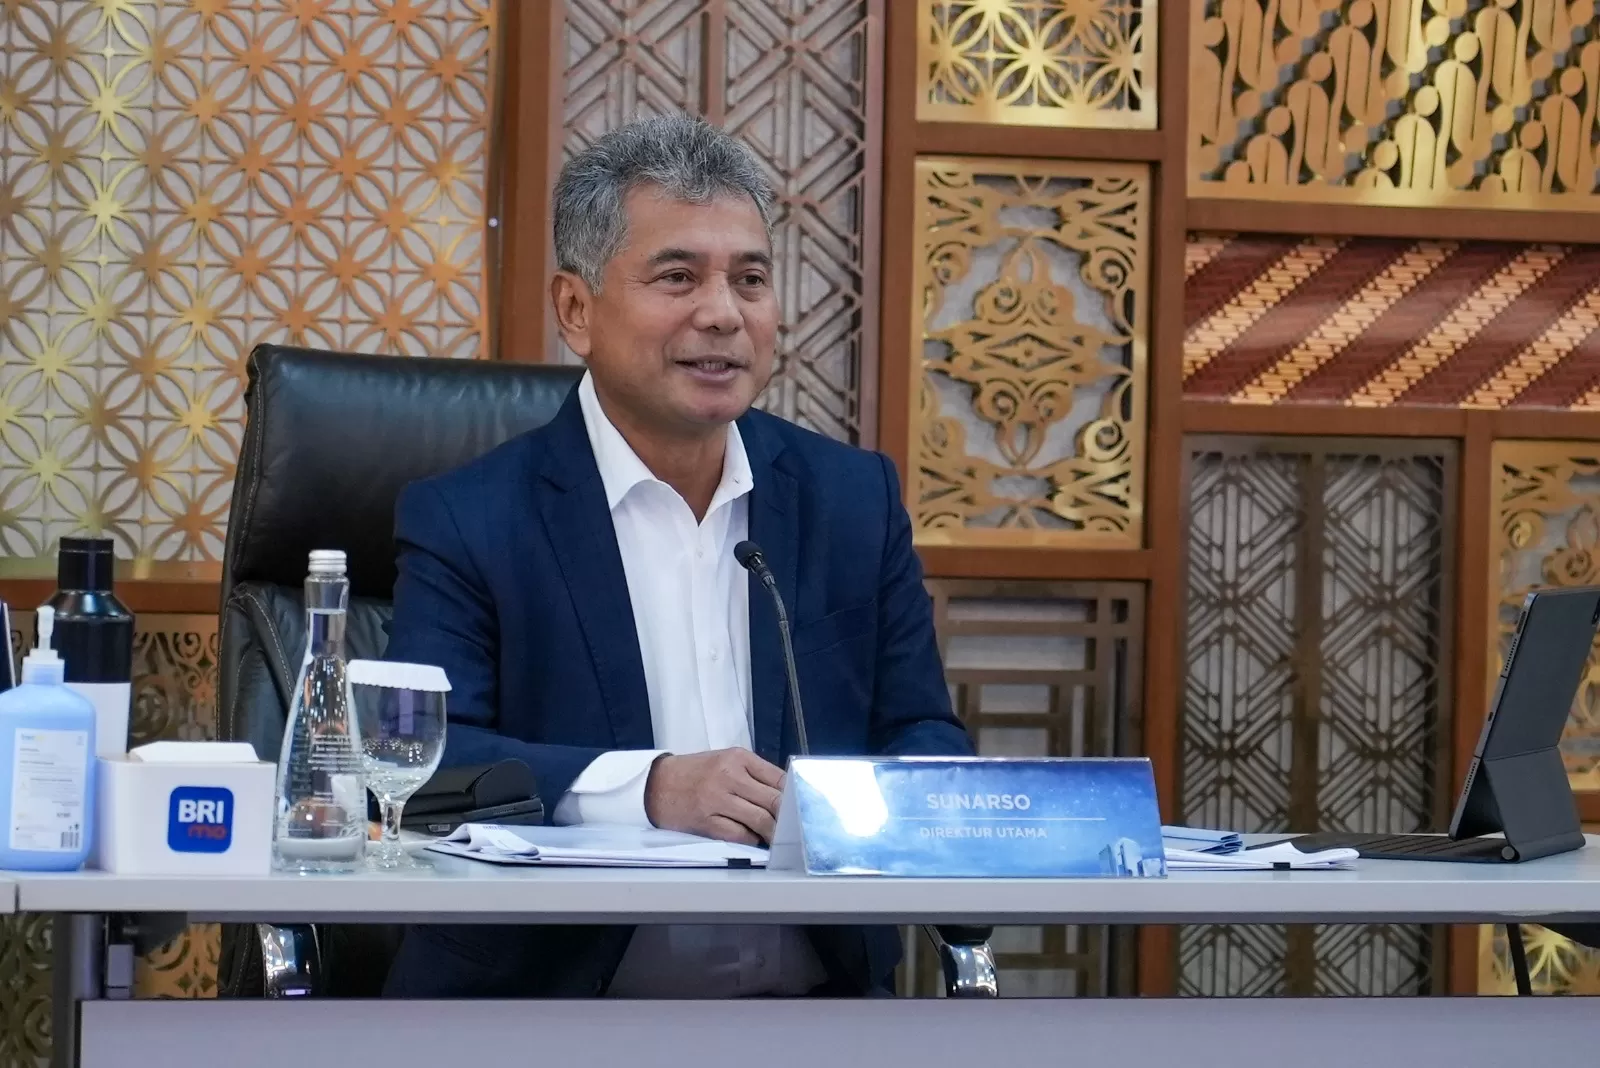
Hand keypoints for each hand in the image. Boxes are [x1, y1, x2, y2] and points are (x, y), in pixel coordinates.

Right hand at [644, 749, 784, 844]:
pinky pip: (739, 834)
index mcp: (737, 758)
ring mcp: (717, 799)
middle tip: (797, 827)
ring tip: (779, 838)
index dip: (794, 795)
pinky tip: (755, 839)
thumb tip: (785, 794)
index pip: (779, 777)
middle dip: (788, 817)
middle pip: (773, 800)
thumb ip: (753, 774)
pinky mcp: (706, 821)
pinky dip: (752, 839)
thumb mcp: (724, 760)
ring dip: (773, 832)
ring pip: (760, 819)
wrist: (655, 784)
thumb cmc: (694, 773)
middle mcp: (729, 775)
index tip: (802, 806)